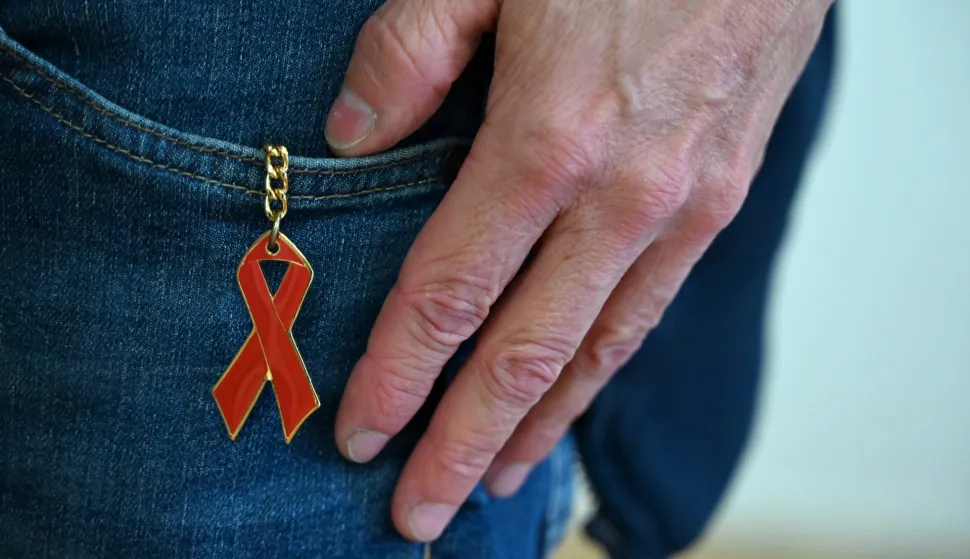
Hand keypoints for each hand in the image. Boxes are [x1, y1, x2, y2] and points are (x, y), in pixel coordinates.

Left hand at [327, 0, 832, 541]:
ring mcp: (682, 207)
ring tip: (492, 483)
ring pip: (595, 352)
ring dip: (536, 428)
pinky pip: (648, 311)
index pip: (452, 293)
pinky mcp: (721, 200)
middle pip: (524, 355)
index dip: (398, 374)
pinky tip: (568, 403)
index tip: (359, 432)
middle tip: (417, 513)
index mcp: (549, 138)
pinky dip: (601, 372)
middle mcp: (622, 196)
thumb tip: (349, 134)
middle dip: (461, 443)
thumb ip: (408, 50)